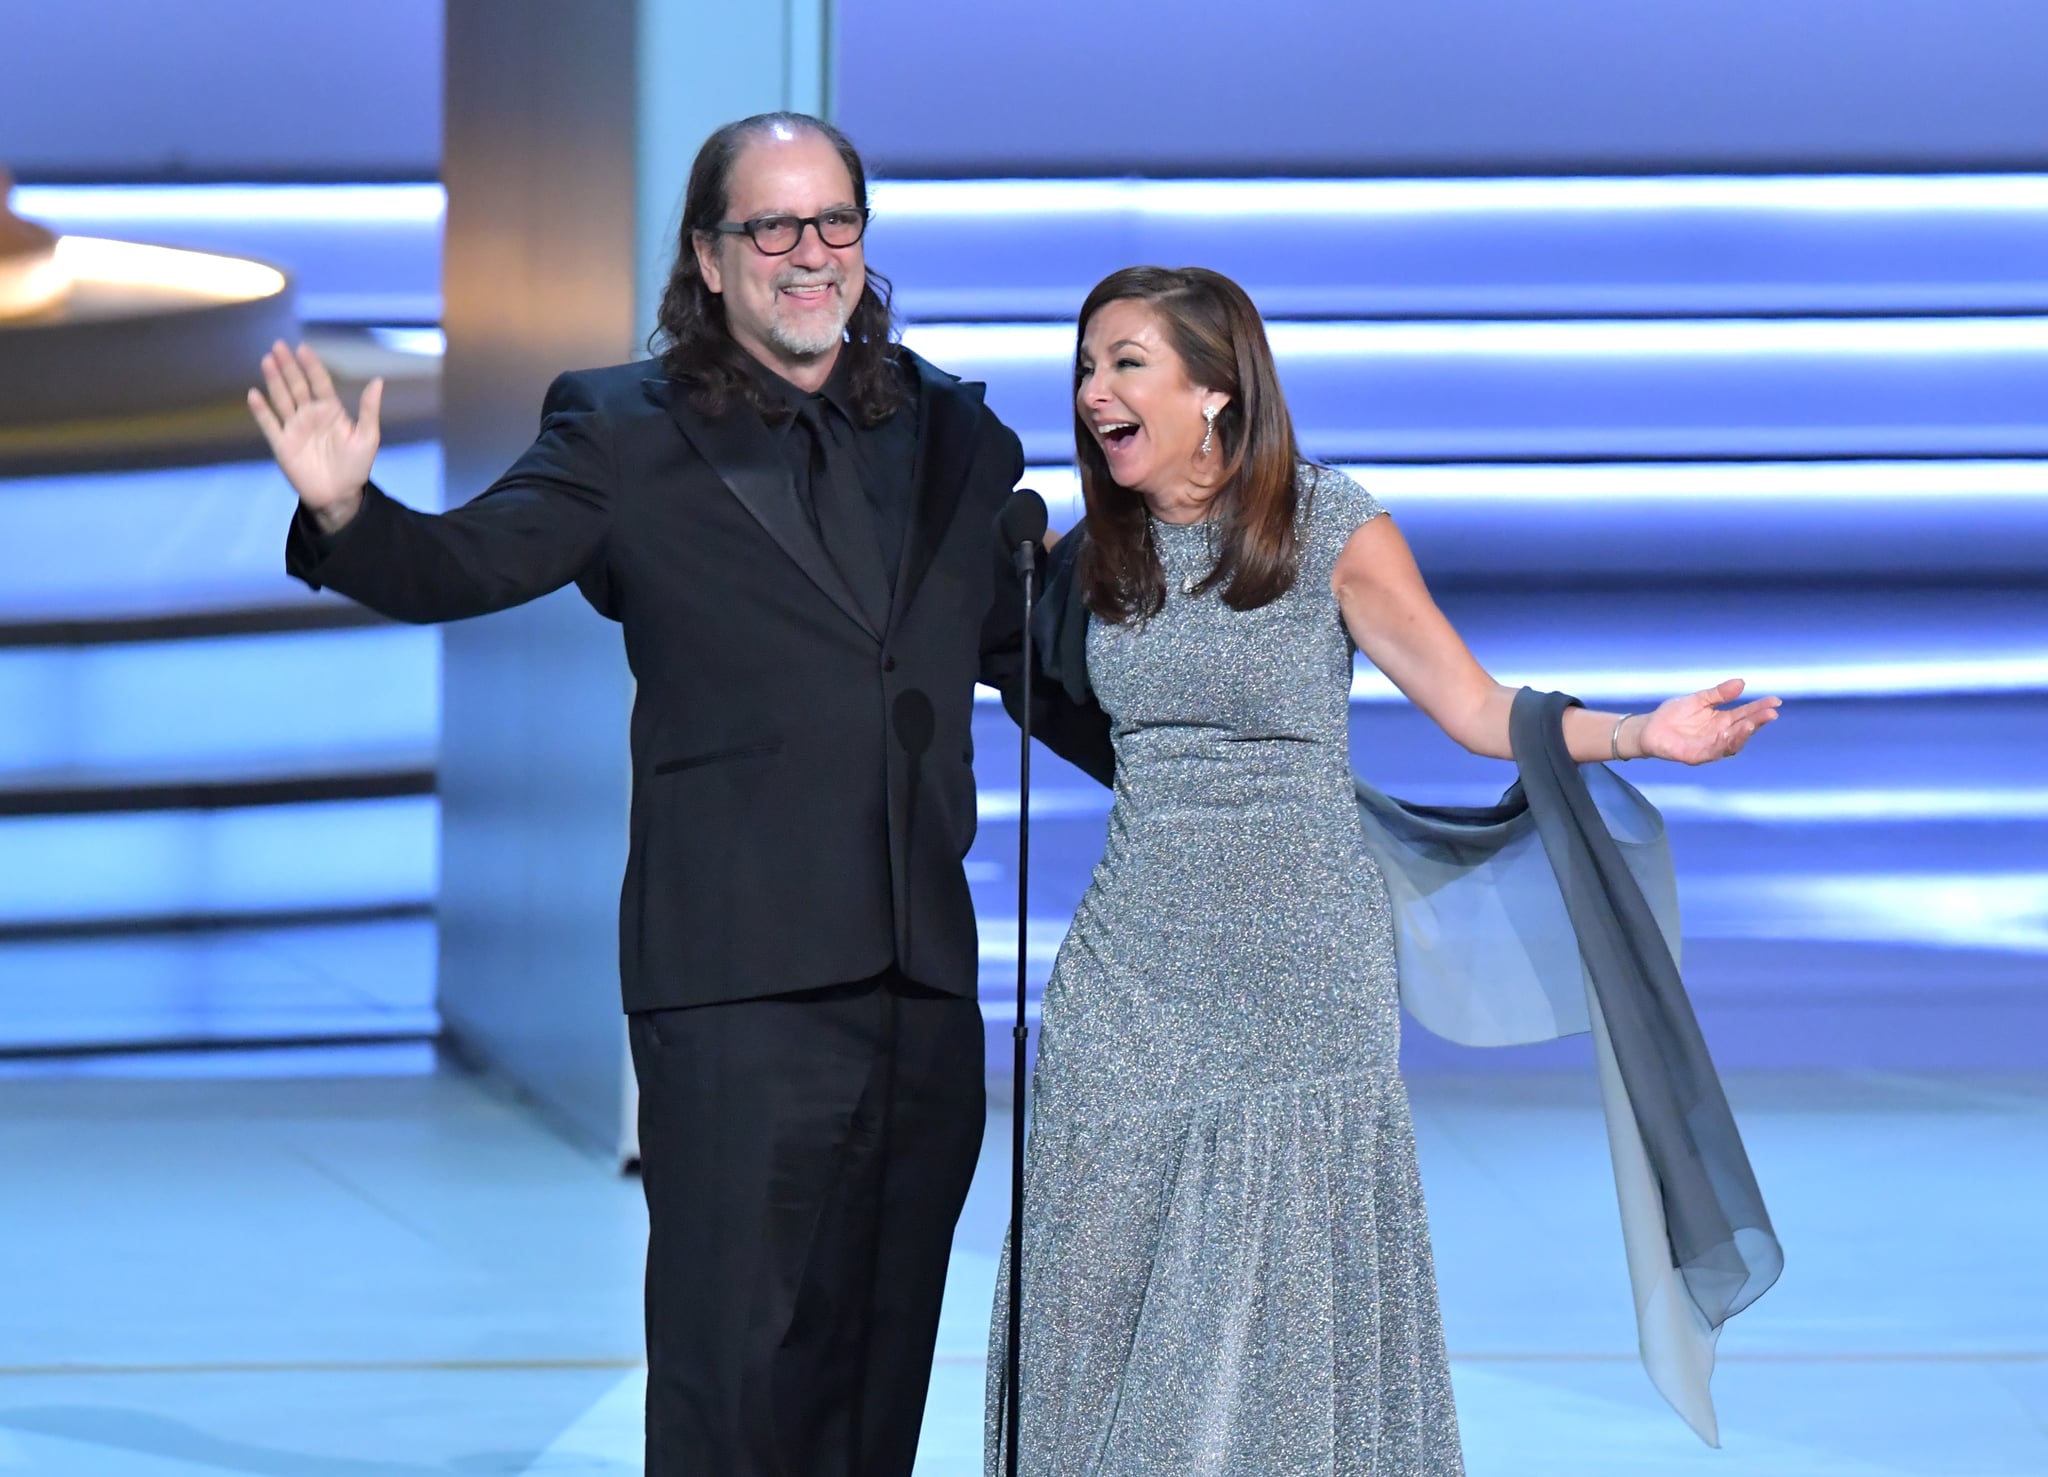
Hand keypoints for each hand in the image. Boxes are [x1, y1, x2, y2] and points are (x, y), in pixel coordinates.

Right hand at [247, 340, 382, 533]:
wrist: (339, 495)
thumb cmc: (356, 466)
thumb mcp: (368, 437)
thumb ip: (369, 409)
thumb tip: (378, 380)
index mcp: (331, 411)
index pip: (319, 382)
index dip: (311, 365)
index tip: (302, 348)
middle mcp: (310, 415)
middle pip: (296, 385)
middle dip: (288, 366)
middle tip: (278, 346)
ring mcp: (294, 428)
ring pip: (282, 399)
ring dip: (274, 380)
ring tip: (268, 361)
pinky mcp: (282, 444)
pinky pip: (269, 424)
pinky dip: (261, 410)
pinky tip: (254, 394)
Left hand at [1634, 678, 1780, 764]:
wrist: (1649, 727)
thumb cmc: (1674, 714)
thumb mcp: (1699, 699)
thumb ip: (1719, 694)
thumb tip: (1741, 683)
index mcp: (1723, 720)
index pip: (1747, 714)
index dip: (1761, 708)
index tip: (1775, 701)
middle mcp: (1721, 735)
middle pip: (1744, 729)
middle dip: (1758, 721)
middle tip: (1770, 713)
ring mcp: (1710, 746)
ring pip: (1732, 744)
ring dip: (1743, 734)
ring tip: (1752, 723)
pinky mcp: (1696, 756)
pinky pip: (1712, 752)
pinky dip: (1721, 745)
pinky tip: (1728, 735)